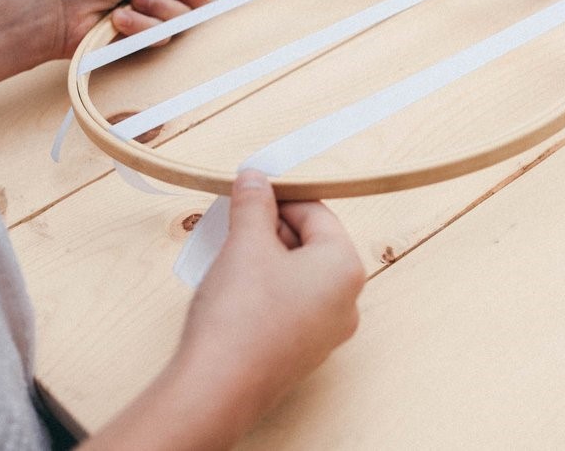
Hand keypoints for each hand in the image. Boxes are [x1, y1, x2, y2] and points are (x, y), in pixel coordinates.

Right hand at [84, 170, 364, 449]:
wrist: (217, 387)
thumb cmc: (240, 313)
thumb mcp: (245, 243)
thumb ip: (254, 204)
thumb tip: (255, 178)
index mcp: (345, 267)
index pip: (317, 212)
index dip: (280, 196)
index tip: (251, 189)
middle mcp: (346, 300)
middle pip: (311, 243)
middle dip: (272, 228)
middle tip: (236, 219)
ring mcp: (327, 331)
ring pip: (299, 275)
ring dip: (267, 256)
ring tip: (231, 251)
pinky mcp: (303, 351)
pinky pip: (291, 304)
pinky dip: (266, 288)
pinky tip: (236, 286)